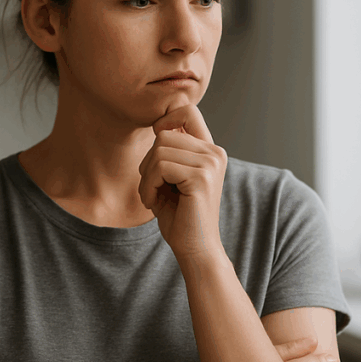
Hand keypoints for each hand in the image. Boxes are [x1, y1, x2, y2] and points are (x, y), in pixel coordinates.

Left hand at [137, 103, 227, 260]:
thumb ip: (168, 152)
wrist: (196, 250)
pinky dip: (147, 186)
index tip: (155, 151)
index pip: (188, 111)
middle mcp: (214, 153)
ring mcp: (210, 164)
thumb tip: (157, 127)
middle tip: (150, 188)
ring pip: (159, 150)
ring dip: (146, 177)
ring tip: (152, 197)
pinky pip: (160, 167)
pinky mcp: (200, 177)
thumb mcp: (171, 178)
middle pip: (164, 133)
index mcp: (210, 151)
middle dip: (147, 162)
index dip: (165, 121)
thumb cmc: (180, 217)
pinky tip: (154, 203)